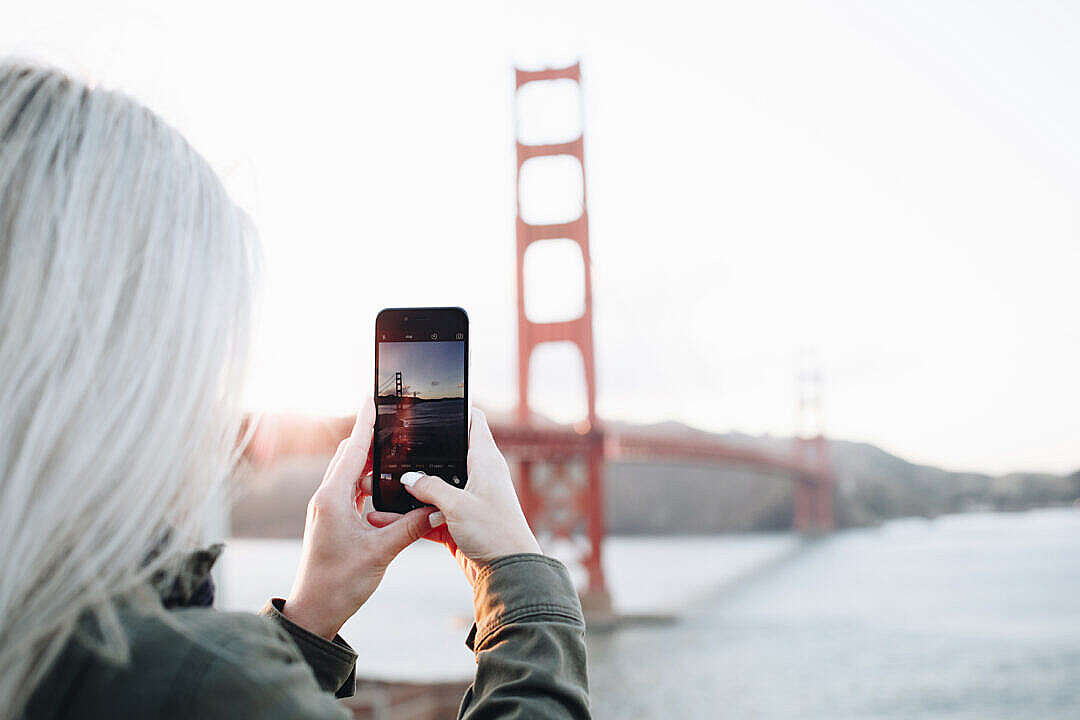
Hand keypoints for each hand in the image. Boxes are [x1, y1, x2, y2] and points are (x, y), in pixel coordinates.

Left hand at [282, 397, 434, 639]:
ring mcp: (327, 509)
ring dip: (371, 464)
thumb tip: (440, 507)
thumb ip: (412, 526)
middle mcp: (326, 498)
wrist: (315, 612)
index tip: (373, 399)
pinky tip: (387, 488)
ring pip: (351, 475)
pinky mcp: (331, 521)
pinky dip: (369, 485)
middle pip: (350, 456)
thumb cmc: (340, 583)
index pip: (353, 449)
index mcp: (333, 498)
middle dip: (371, 439)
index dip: (366, 424)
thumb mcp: (382, 552)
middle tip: (394, 422)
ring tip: (396, 453)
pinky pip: (351, 493)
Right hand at [367, 408, 540, 585]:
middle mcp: (478, 475)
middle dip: (419, 454)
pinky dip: (413, 516)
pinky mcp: (460, 522)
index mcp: (485, 459)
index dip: (455, 409)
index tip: (429, 404)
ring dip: (411, 490)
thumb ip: (430, 488)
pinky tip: (388, 518)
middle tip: (390, 449)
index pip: (473, 421)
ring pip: (434, 487)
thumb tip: (408, 478)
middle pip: (445, 454)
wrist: (510, 574)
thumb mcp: (457, 505)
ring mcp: (469, 499)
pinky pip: (431, 514)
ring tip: (379, 486)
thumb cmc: (494, 533)